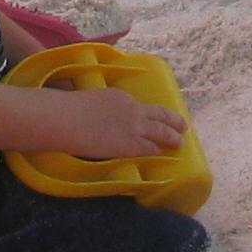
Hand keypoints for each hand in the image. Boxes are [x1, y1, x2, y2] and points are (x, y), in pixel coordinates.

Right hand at [65, 87, 184, 160]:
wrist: (69, 120)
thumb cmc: (69, 108)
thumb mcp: (85, 97)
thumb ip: (93, 103)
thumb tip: (84, 102)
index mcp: (120, 96)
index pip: (137, 106)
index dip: (145, 113)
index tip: (149, 117)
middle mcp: (132, 109)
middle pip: (159, 114)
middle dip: (172, 120)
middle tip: (182, 125)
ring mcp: (134, 127)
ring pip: (161, 132)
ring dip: (172, 137)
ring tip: (180, 142)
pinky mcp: (131, 145)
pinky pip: (150, 149)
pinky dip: (158, 151)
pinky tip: (163, 155)